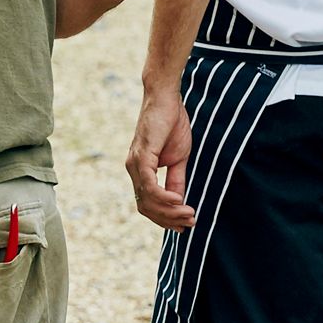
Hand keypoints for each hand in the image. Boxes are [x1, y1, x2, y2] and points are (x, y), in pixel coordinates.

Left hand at [127, 83, 196, 230]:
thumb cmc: (172, 123)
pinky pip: (149, 186)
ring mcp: (135, 164)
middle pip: (146, 208)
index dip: (165, 218)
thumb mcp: (179, 157)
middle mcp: (133, 169)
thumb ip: (177, 179)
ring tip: (189, 214)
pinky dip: (164, 198)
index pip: (148, 204)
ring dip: (169, 212)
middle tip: (190, 224)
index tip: (184, 225)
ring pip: (147, 200)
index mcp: (140, 170)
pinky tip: (178, 202)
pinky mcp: (141, 157)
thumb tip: (179, 202)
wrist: (166, 98)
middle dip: (168, 220)